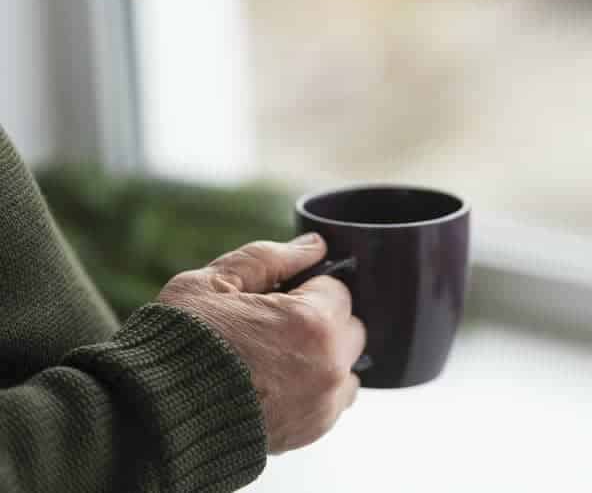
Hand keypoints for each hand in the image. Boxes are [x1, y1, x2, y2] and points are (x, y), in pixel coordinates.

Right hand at [157, 233, 364, 453]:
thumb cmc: (179, 344)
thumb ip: (270, 258)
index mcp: (310, 322)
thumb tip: (314, 246)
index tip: (278, 298)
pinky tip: (279, 383)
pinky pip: (336, 398)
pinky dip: (317, 388)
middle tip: (275, 326)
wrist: (156, 415)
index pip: (337, 289)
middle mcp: (329, 364)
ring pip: (348, 364)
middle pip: (351, 327)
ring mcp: (324, 401)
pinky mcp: (313, 429)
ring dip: (325, 356)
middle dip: (322, 320)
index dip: (307, 288)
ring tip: (276, 358)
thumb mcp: (212, 283)